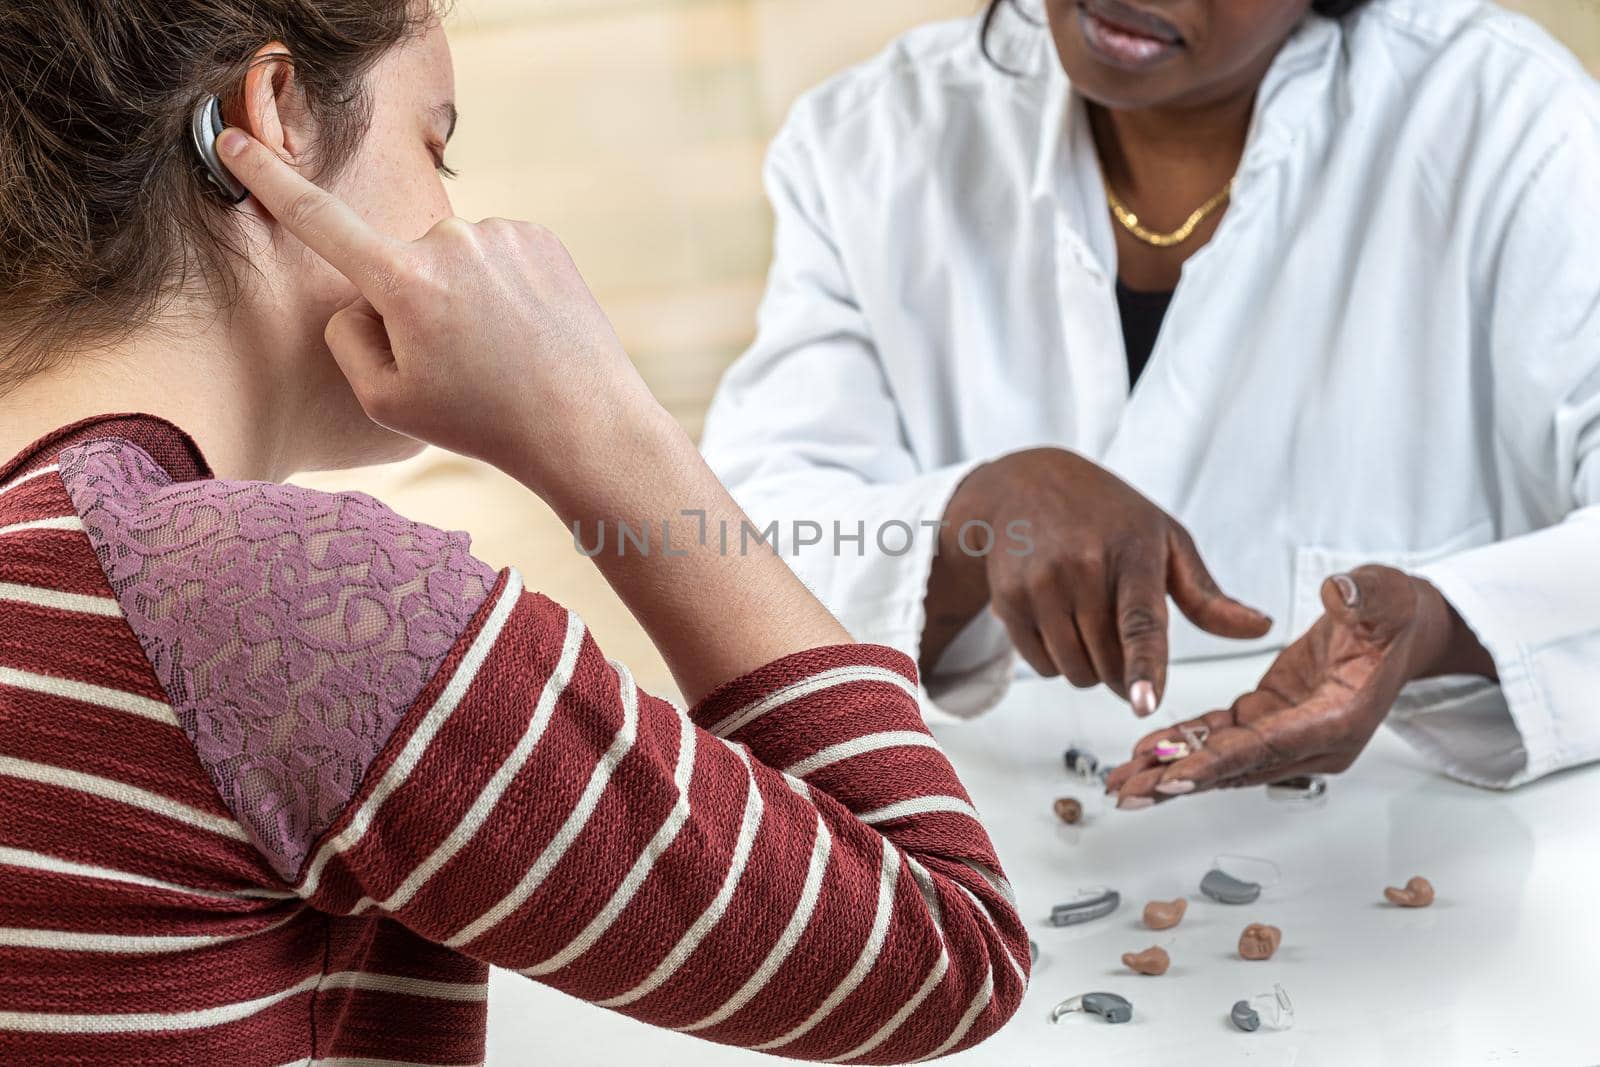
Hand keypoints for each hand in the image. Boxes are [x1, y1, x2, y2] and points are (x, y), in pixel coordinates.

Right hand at [216, 128, 669, 494]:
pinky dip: (501, 289)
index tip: (234, 140)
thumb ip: (349, 339)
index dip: (268, 179)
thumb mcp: (388, 401)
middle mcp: (451, 241)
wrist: (585, 423)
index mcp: (404, 281)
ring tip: (501, 353)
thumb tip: (360, 300)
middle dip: (412, 305)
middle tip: (459, 363)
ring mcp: (501, 233)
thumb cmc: (484, 422)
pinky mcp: (539, 236)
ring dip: (462, 298)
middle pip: (398, 265)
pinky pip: (493, 258)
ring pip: (451, 262)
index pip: (318, 219)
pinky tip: (525, 330)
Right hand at [922, 449, 1270, 715]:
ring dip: (1090, 668)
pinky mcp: (1008, 600)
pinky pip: (1042, 666)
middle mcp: (1081, 568)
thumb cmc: (1106, 515)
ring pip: (1075, 672)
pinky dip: (1057, 660)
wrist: (1024, 485)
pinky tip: (1059, 621)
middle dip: (1123, 670)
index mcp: (1132, 553)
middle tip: (1122, 638)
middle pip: (1109, 664)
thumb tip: (1261, 629)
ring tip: (1090, 623)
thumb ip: (1207, 596)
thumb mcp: (1165, 540)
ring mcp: (1040, 584)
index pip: (1140, 621)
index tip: (1143, 702)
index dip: (1144, 666)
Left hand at [1105, 565, 1495, 806]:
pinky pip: (1219, 738)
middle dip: (1181, 780)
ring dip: (1172, 772)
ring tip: (1124, 784)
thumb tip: (1339, 593)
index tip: (1175, 776)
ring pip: (1222, 760)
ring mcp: (1288, 733)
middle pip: (1238, 766)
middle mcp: (1313, 740)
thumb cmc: (1391, 614)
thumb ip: (1364, 597)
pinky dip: (1183, 746)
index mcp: (1340, 719)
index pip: (1270, 746)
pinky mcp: (1268, 718)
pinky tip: (1147, 754)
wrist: (1395, 628)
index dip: (1220, 762)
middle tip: (1130, 792)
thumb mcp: (1383, 594)